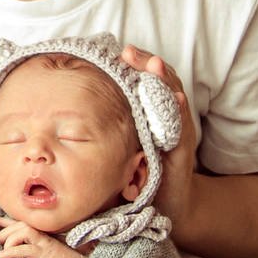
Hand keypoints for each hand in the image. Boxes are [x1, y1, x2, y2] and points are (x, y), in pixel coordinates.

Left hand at [0, 217, 89, 257]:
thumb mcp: (37, 257)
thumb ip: (26, 249)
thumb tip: (8, 250)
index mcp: (40, 234)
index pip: (20, 222)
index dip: (7, 221)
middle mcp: (42, 234)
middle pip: (19, 224)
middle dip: (5, 233)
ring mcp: (44, 241)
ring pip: (22, 231)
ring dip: (9, 240)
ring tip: (3, 251)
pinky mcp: (45, 252)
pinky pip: (26, 248)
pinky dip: (12, 251)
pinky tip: (3, 256)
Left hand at [120, 44, 198, 236]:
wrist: (171, 205)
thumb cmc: (142, 174)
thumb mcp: (125, 145)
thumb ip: (112, 125)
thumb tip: (75, 108)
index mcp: (153, 113)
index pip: (148, 79)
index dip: (137, 63)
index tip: (121, 51)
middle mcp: (168, 117)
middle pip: (163, 81)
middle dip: (148, 64)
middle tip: (131, 52)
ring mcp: (178, 132)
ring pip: (174, 99)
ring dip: (165, 81)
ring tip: (154, 66)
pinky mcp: (182, 152)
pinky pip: (181, 129)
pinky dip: (179, 112)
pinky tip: (176, 100)